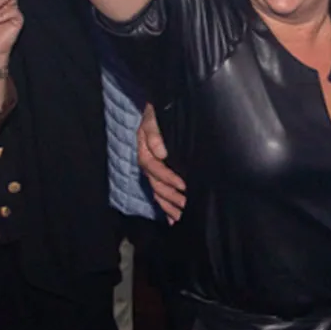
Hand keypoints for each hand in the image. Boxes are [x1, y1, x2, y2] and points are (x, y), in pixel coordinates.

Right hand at [136, 104, 185, 221]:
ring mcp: (152, 169)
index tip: (183, 184)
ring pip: (157, 191)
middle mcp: (148, 162)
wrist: (159, 110)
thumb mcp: (153, 118)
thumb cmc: (157, 113)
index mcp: (145, 149)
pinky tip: (172, 219)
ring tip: (180, 217)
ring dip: (168, 205)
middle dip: (170, 197)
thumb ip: (154, 133)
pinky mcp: (159, 174)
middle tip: (186, 206)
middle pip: (155, 184)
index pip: (154, 167)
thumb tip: (162, 153)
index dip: (168, 177)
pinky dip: (166, 206)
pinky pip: (159, 192)